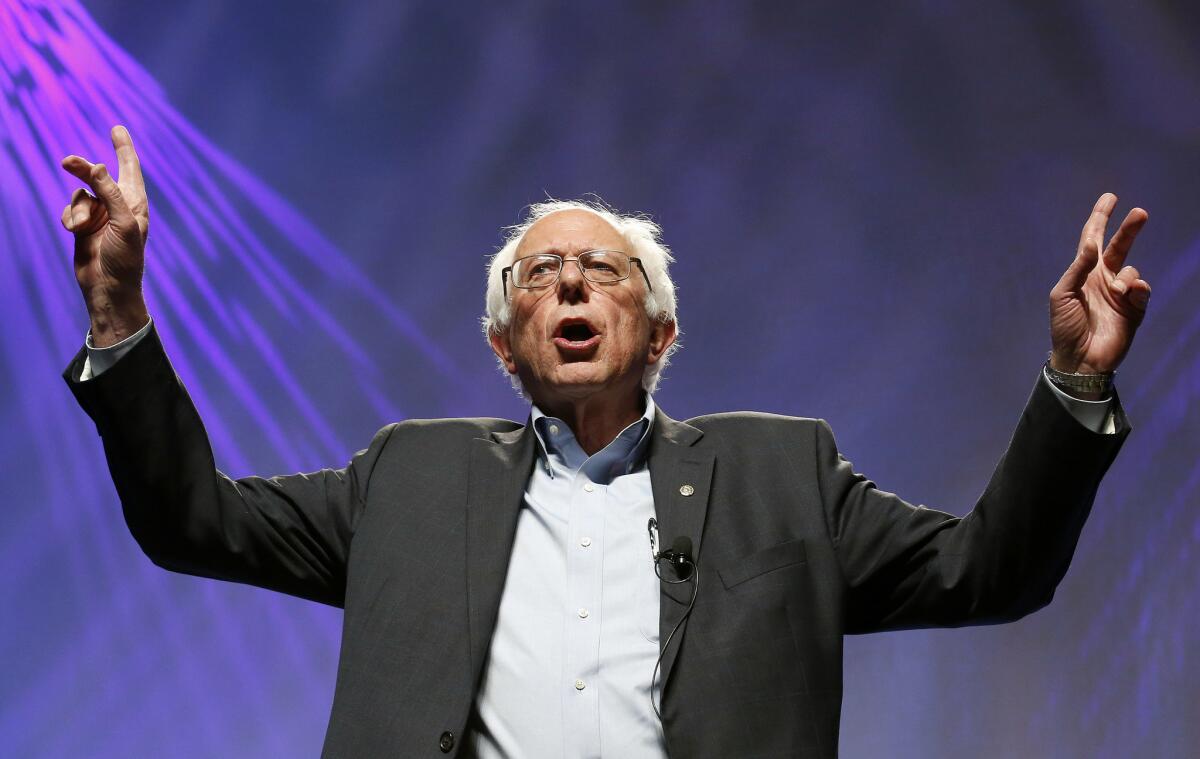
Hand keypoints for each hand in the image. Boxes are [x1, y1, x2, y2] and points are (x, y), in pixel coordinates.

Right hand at [60, 125, 148, 346]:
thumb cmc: (124, 258)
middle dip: (82, 169)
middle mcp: (118, 206)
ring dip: (77, 210)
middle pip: (96, 176)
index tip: (117, 128)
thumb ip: (109, 193)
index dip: (124, 148)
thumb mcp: (122, 223)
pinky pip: (69, 210)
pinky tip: (73, 232)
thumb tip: (95, 166)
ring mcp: (100, 215)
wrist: (108, 287)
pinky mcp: (83, 226)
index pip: (130, 169)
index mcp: (135, 203)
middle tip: (67, 162)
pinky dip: (69, 219)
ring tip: (81, 228)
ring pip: (79, 194)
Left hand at [1049, 193, 1149, 378]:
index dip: (1100, 218)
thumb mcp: (1061, 294)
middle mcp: (1103, 278)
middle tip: (1140, 212)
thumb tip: (1093, 243)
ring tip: (1117, 292)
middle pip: (1119, 246)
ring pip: (1131, 270)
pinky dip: (1137, 289)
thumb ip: (1077, 268)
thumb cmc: (1065, 326)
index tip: (1110, 197)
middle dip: (1129, 229)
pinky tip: (1128, 295)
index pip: (1091, 239)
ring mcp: (1120, 293)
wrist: (1079, 358)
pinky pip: (1142, 290)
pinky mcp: (1134, 308)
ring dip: (1125, 277)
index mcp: (1083, 273)